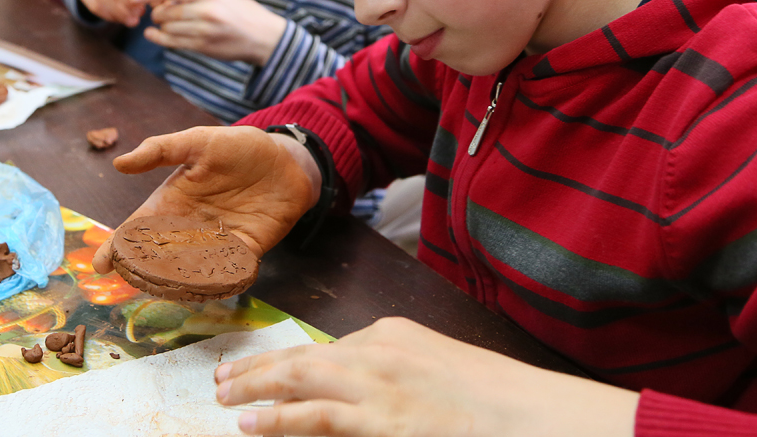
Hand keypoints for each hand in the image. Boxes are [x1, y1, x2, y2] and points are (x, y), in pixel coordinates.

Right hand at [91, 125, 318, 273]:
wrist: (286, 160)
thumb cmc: (238, 148)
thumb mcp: (198, 142)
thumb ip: (161, 150)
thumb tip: (119, 163)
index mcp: (171, 204)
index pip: (138, 229)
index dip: (118, 247)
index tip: (102, 265)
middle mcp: (190, 228)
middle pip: (159, 258)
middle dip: (144, 273)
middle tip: (134, 282)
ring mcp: (217, 242)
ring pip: (190, 270)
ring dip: (178, 282)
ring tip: (164, 292)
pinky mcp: (247, 251)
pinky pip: (229, 271)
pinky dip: (218, 282)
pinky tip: (207, 291)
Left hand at [132, 0, 287, 65]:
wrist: (263, 37)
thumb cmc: (238, 11)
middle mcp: (206, 9)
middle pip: (165, 11)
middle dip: (156, 13)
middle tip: (156, 13)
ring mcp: (205, 29)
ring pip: (167, 27)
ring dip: (160, 26)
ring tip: (161, 24)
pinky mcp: (204, 46)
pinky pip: (174, 43)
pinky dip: (160, 39)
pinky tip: (154, 35)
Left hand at [215, 316, 639, 436]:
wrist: (533, 415)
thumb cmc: (496, 402)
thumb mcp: (441, 372)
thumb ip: (400, 372)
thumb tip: (367, 392)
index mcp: (394, 333)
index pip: (327, 348)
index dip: (287, 362)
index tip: (264, 370)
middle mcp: (378, 349)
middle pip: (303, 355)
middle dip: (259, 367)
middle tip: (223, 378)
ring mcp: (377, 383)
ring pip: (298, 378)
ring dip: (254, 388)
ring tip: (223, 397)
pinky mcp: (380, 419)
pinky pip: (314, 416)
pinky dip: (276, 418)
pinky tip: (250, 424)